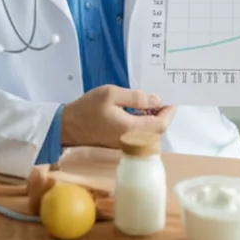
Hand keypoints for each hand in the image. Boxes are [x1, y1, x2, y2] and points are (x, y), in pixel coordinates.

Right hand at [61, 85, 176, 148]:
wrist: (67, 127)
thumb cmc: (88, 108)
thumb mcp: (111, 94)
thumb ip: (135, 97)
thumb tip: (156, 100)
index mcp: (132, 129)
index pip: (161, 125)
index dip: (169, 112)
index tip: (171, 100)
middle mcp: (132, 141)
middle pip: (158, 131)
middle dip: (162, 115)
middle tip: (158, 99)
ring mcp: (127, 145)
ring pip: (150, 135)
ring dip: (153, 120)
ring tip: (148, 103)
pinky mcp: (122, 145)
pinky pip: (140, 137)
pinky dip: (144, 125)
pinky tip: (138, 113)